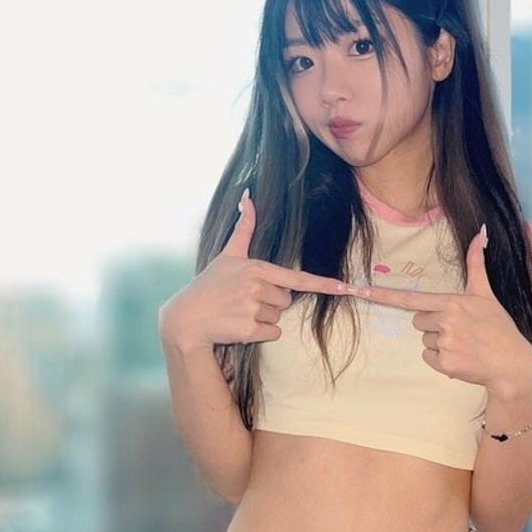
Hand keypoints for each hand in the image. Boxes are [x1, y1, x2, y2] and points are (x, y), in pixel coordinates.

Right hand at [158, 191, 349, 350]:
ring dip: (262, 319)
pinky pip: (272, 334)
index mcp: (256, 268)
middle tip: (243, 300)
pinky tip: (239, 326)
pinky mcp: (249, 330)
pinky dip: (259, 334)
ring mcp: (252, 309)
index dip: (324, 284)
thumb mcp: (227, 255)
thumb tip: (248, 196)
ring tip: (238, 312)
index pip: (297, 278)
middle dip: (270, 302)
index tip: (345, 287)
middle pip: (286, 300)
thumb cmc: (208, 285)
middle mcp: (257, 287)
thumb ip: (244, 228)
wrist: (186, 318)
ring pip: (278, 318)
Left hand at [347, 226, 531, 389]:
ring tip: (464, 344)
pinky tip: (461, 358)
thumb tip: (481, 232)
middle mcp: (445, 321)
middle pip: (418, 321)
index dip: (383, 295)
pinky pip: (428, 358)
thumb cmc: (499, 327)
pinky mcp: (445, 364)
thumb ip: (476, 264)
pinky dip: (441, 361)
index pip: (410, 298)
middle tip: (459, 329)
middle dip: (434, 325)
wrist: (512, 364)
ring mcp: (445, 344)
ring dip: (439, 344)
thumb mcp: (486, 294)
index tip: (361, 291)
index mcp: (452, 302)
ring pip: (424, 341)